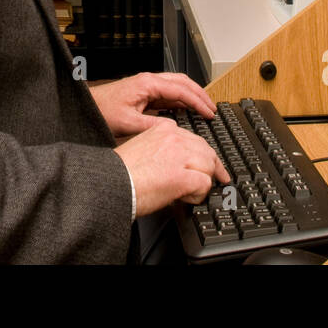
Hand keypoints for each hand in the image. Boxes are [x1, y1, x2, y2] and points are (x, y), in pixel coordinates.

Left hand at [89, 71, 215, 138]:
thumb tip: (173, 128)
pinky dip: (181, 99)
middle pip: (183, 82)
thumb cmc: (102, 110)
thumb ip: (152, 125)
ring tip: (204, 108)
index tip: (209, 112)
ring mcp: (148, 86)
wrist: (88, 106)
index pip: (180, 89)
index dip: (198, 101)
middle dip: (200, 94)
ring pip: (177, 85)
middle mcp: (149, 81)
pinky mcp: (145, 93)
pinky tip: (186, 110)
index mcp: (148, 84)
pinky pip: (169, 93)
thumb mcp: (128, 123)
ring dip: (192, 95)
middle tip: (212, 108)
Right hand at [115, 118, 229, 216]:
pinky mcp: (182, 176)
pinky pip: (204, 184)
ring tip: (192, 192)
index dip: (203, 154)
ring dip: (205, 181)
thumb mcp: (142, 148)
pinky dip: (199, 195)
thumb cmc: (118, 172)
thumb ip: (162, 150)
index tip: (207, 163)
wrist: (109, 184)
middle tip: (219, 180)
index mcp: (163, 129)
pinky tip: (186, 198)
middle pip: (207, 150)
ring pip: (209, 165)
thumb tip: (177, 165)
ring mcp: (180, 156)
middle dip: (214, 167)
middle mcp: (174, 138)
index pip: (194, 139)